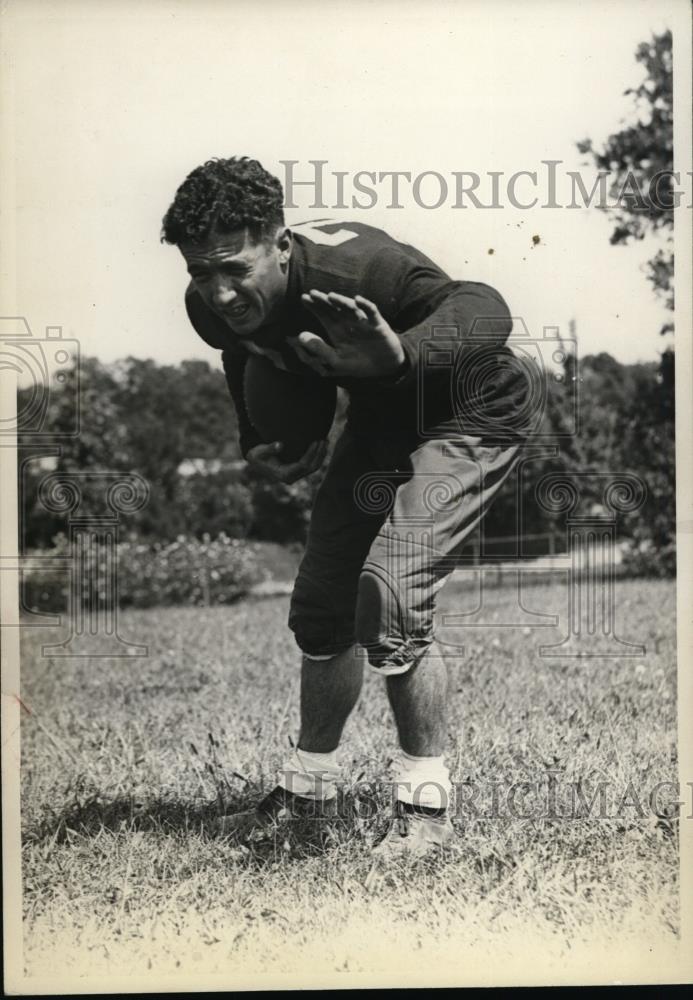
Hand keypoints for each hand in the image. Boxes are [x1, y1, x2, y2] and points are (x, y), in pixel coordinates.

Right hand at [246, 440, 327, 483]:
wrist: (256, 462)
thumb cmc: (257, 456)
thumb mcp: (259, 452)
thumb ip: (269, 449)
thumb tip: (280, 445)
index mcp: (283, 475)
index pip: (302, 465)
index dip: (311, 454)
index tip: (315, 442)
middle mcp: (291, 478)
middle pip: (311, 468)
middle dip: (319, 454)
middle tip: (323, 440)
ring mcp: (295, 476)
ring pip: (313, 468)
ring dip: (321, 455)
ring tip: (325, 440)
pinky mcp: (298, 472)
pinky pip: (312, 466)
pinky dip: (318, 456)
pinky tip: (321, 445)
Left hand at [289, 291, 405, 377]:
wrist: (385, 367)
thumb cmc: (359, 363)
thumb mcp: (336, 360)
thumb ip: (319, 349)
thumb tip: (300, 337)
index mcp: (337, 330)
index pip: (324, 315)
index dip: (314, 306)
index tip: (304, 298)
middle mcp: (349, 323)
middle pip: (335, 308)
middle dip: (324, 301)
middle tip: (312, 294)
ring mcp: (363, 322)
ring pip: (351, 308)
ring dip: (342, 301)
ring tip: (331, 296)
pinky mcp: (377, 324)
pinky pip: (371, 312)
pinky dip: (365, 306)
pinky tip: (358, 300)